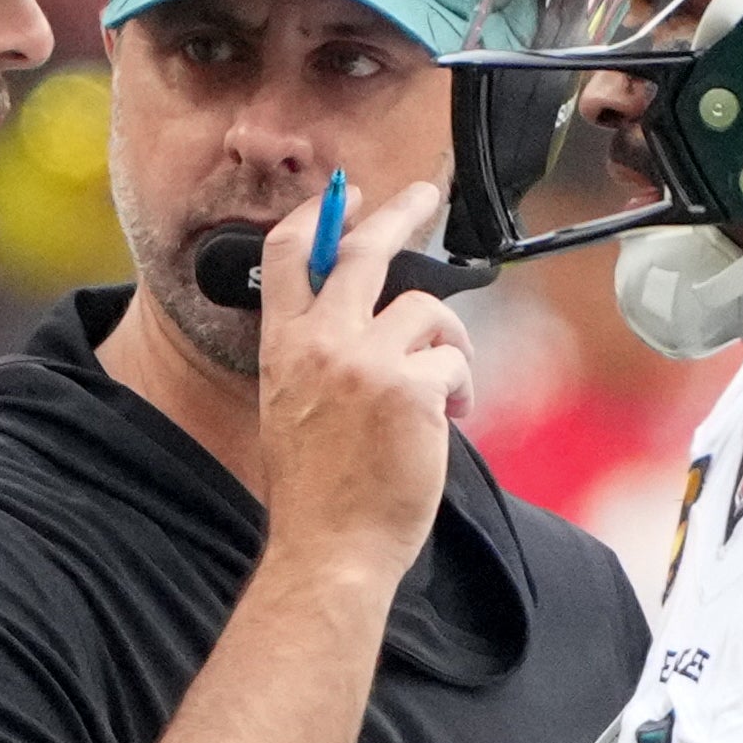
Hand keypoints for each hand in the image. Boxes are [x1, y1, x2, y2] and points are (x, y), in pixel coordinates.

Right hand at [255, 179, 475, 585]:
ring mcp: (367, 363)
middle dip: (399, 212)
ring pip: (426, 310)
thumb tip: (367, 317)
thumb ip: (316, 356)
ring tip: (446, 388)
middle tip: (425, 194)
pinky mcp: (412, 388)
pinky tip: (448, 420)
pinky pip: (454, 361)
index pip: (289, 255)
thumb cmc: (316, 491)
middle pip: (364, 250)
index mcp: (283, 347)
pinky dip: (460, 388)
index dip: (319, 216)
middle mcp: (320, 343)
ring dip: (447, 342)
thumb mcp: (290, 405)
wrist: (329, 548)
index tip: (346, 197)